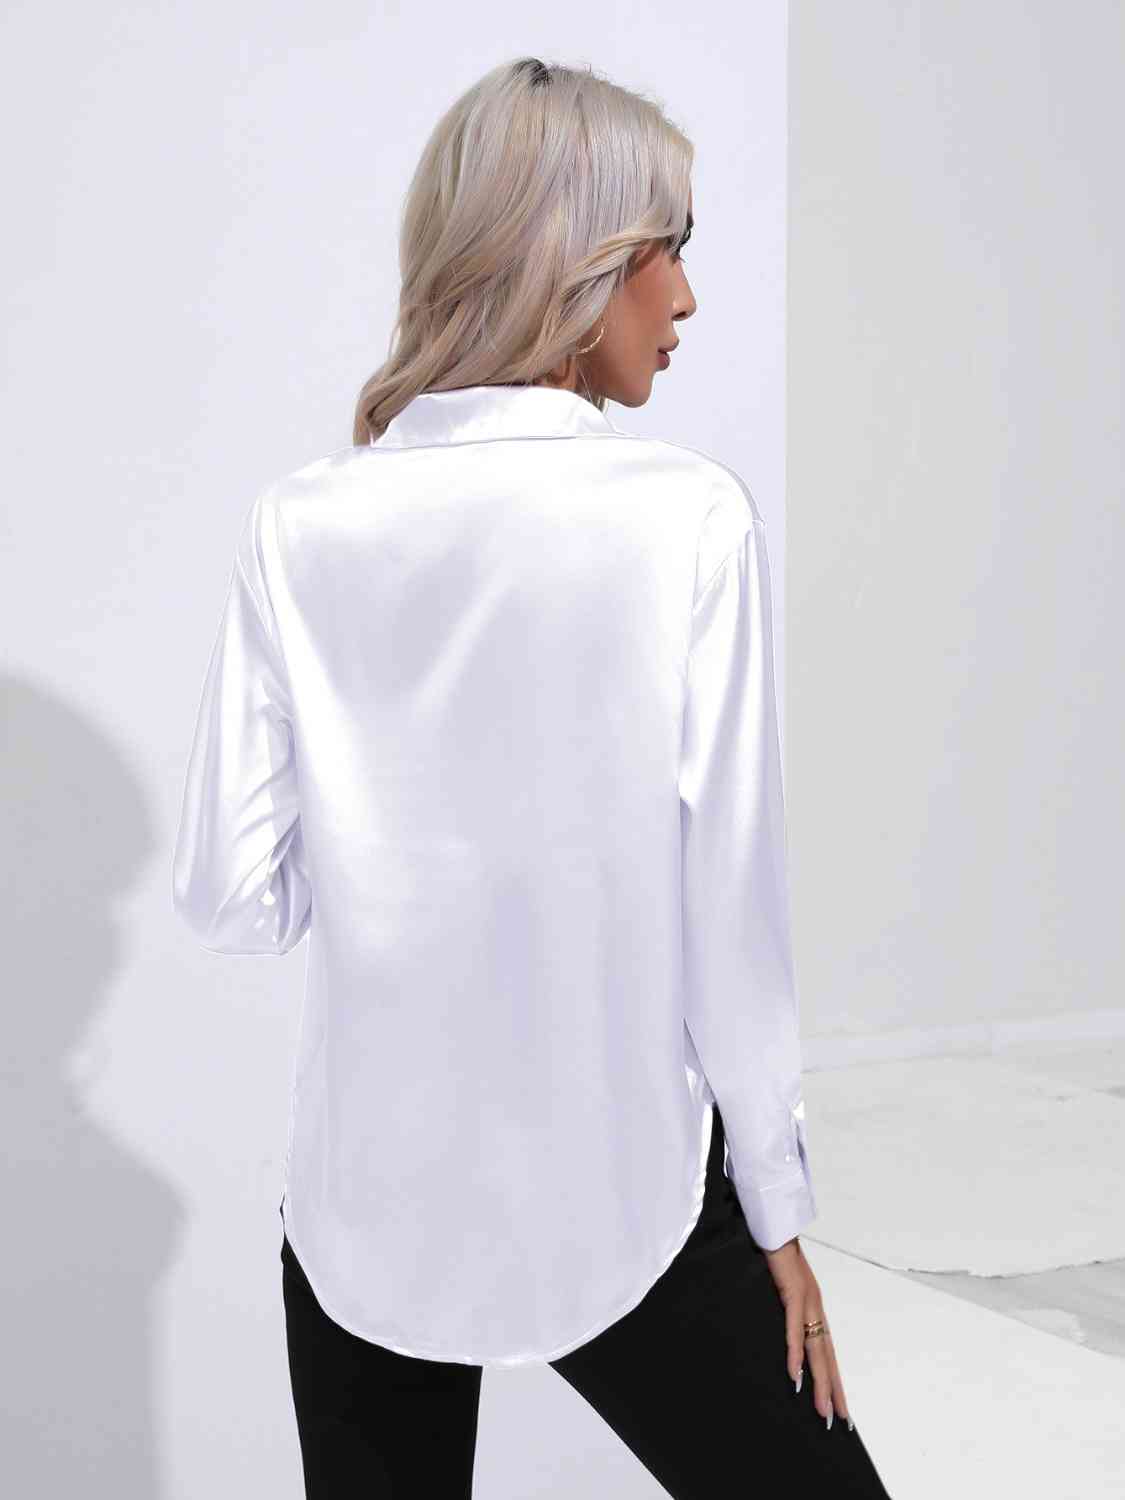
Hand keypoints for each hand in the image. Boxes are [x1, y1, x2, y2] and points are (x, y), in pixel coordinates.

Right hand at [762, 1237, 852, 1429]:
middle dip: (833, 1390)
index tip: (838, 1406)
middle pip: (827, 1357)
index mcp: (814, 1309)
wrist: (776, 1224)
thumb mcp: (783, 1287)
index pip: (826, 1351)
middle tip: (838, 1420)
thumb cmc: (777, 1253)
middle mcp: (816, 1308)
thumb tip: (783, 1328)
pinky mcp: (794, 1293)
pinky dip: (795, 1352)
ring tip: (822, 1409)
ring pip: (816, 1349)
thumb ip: (786, 1307)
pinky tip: (795, 1374)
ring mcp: (807, 1301)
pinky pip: (794, 1328)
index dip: (832, 1379)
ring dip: (819, 1381)